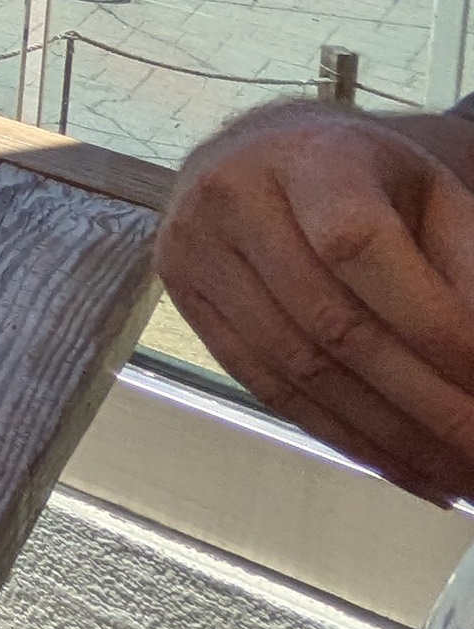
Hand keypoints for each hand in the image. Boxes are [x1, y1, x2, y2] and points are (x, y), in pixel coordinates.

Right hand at [159, 99, 473, 497]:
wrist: (265, 154)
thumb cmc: (366, 180)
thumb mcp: (432, 196)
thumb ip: (465, 268)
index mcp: (307, 156)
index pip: (357, 246)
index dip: (428, 323)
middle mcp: (232, 196)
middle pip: (330, 323)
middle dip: (422, 403)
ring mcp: (195, 248)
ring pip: (297, 368)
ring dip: (388, 437)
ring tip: (454, 474)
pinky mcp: (183, 296)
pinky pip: (267, 386)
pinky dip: (342, 437)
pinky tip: (400, 464)